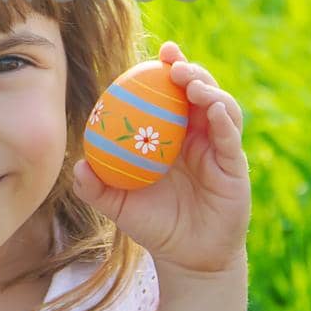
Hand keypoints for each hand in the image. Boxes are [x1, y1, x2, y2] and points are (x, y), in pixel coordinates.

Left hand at [73, 41, 250, 277]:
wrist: (187, 259)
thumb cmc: (154, 225)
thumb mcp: (119, 205)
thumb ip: (96, 187)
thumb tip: (77, 167)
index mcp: (172, 134)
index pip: (171, 93)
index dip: (167, 68)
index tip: (160, 52)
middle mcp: (198, 134)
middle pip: (199, 90)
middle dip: (188, 70)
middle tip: (172, 63)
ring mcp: (218, 147)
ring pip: (220, 106)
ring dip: (207, 88)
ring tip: (189, 83)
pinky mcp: (234, 165)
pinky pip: (230, 136)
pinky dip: (223, 118)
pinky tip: (213, 109)